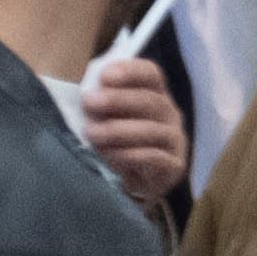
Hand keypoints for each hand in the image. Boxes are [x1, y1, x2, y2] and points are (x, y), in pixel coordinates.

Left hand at [73, 49, 188, 207]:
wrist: (131, 184)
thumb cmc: (115, 142)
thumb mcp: (106, 118)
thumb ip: (98, 101)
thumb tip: (81, 90)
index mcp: (154, 94)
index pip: (150, 74)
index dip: (130, 71)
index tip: (104, 76)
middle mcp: (169, 114)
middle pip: (150, 100)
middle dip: (117, 100)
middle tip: (89, 102)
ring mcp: (174, 140)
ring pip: (152, 130)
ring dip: (118, 130)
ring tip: (91, 133)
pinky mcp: (173, 166)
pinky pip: (156, 157)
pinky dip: (131, 155)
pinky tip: (111, 154)